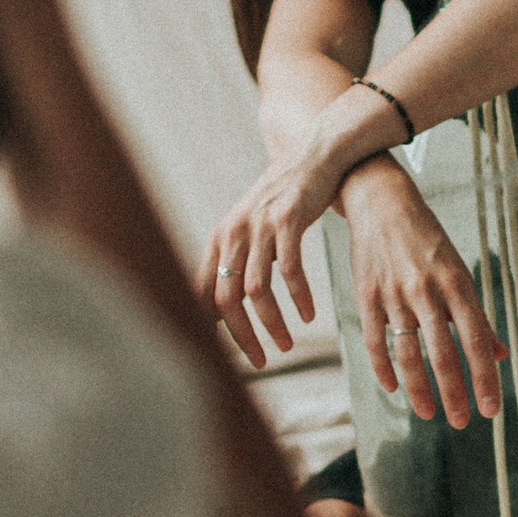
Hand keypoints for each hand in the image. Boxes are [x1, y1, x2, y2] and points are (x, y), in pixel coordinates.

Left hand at [205, 136, 351, 366]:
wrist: (314, 156)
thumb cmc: (285, 199)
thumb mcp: (252, 226)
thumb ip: (238, 260)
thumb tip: (226, 304)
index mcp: (221, 238)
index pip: (202, 291)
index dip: (210, 327)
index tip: (226, 353)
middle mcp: (234, 232)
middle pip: (226, 298)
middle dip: (242, 336)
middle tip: (261, 360)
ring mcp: (259, 225)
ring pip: (256, 289)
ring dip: (272, 324)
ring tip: (287, 344)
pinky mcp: (288, 220)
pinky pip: (289, 270)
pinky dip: (298, 298)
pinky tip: (308, 315)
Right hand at [337, 162, 503, 428]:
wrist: (380, 201)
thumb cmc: (426, 239)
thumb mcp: (458, 270)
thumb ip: (477, 316)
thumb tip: (501, 355)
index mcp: (456, 283)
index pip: (476, 340)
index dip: (485, 377)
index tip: (491, 409)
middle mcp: (426, 291)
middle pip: (443, 353)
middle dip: (455, 393)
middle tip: (463, 422)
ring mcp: (393, 294)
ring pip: (408, 354)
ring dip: (420, 389)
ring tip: (429, 413)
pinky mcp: (366, 295)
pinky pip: (374, 341)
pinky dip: (383, 368)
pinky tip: (393, 388)